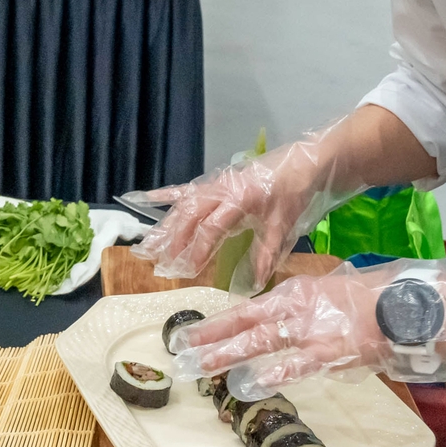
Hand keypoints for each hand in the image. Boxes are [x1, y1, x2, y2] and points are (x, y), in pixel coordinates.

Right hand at [130, 120, 363, 293]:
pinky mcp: (216, 182)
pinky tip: (143, 198)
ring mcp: (216, 184)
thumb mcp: (283, 225)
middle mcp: (222, 190)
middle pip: (190, 215)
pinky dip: (166, 195)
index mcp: (240, 199)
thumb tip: (255, 283)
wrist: (302, 163)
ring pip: (184, 205)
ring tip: (148, 246)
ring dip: (166, 225)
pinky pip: (186, 188)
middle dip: (175, 240)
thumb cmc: (294, 193)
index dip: (199, 249)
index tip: (189, 270)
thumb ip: (266, 253)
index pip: (212, 227)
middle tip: (162, 264)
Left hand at [172, 258, 445, 398]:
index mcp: (294, 293)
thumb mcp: (325, 293)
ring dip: (228, 355)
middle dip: (211, 338)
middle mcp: (295, 308)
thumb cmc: (366, 300)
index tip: (192, 333)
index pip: (246, 309)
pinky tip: (250, 383)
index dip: (218, 322)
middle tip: (182, 351)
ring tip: (202, 367)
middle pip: (245, 324)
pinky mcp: (328, 351)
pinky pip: (296, 364)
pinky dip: (272, 374)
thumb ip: (297, 309)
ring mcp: (310, 330)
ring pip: (261, 342)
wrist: (400, 305)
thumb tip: (273, 324)